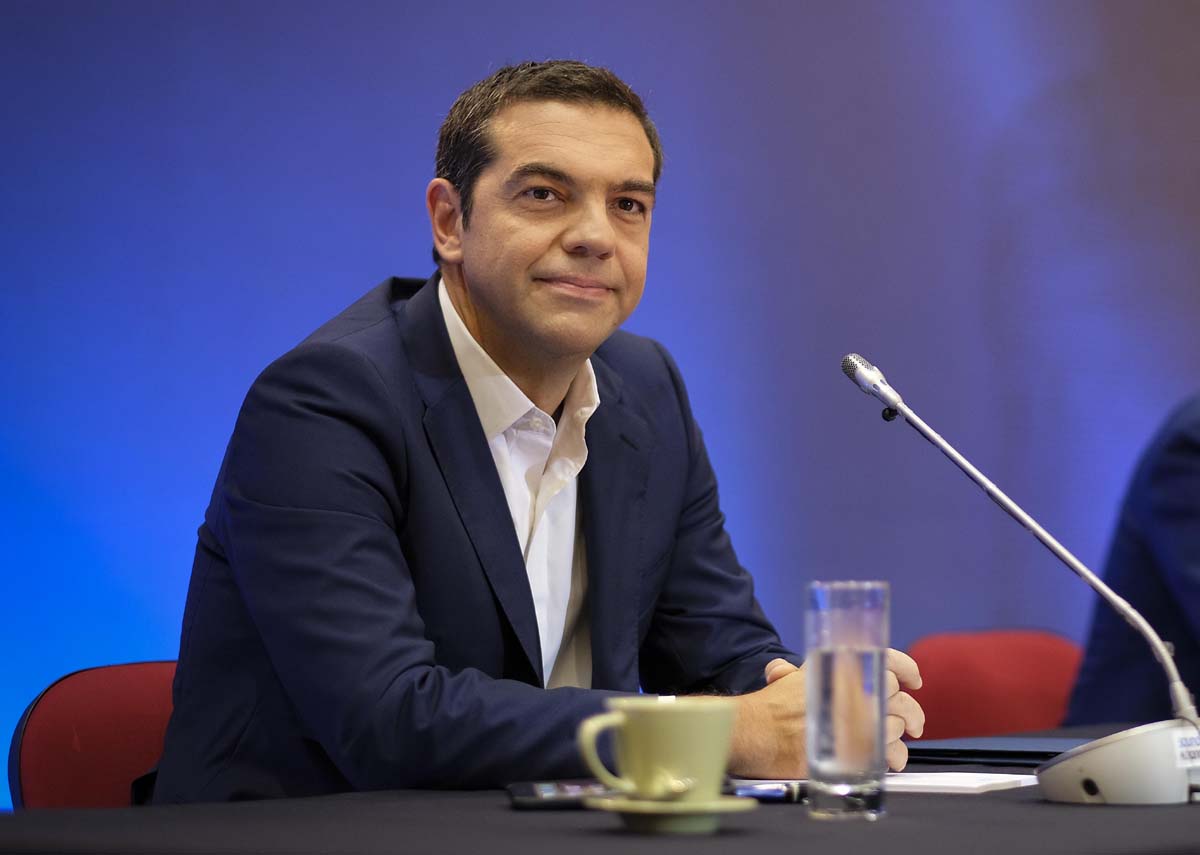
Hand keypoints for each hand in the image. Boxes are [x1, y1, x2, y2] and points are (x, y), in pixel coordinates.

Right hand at [730, 649, 924, 776]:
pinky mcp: (854, 747)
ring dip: (898, 735)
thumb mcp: (781, 679)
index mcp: (839, 669)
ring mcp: (855, 719)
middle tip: (915, 724)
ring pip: (896, 724)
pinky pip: (888, 750)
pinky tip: (889, 760)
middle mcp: (852, 690)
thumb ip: (789, 673)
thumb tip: (782, 670)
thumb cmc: (767, 708)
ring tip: (892, 746)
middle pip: (897, 695)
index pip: (886, 660)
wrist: (756, 733)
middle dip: (911, 711)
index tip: (914, 680)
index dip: (906, 668)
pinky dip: (893, 756)